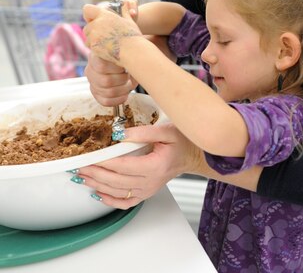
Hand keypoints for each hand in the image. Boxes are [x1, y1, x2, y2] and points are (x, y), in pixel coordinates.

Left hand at [78, 123, 202, 208]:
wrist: (192, 155)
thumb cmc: (182, 141)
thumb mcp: (165, 130)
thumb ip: (143, 131)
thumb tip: (119, 133)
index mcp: (155, 166)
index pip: (123, 166)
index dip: (104, 163)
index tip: (89, 158)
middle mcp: (150, 182)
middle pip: (117, 181)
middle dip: (95, 174)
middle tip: (78, 167)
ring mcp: (148, 190)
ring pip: (118, 192)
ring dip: (98, 186)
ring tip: (82, 178)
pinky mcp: (146, 193)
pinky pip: (126, 202)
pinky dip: (111, 201)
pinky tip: (98, 195)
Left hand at [83, 3, 141, 64]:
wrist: (132, 51)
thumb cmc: (132, 35)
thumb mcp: (129, 21)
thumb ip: (125, 12)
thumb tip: (125, 4)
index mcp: (105, 15)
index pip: (87, 9)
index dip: (89, 15)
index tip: (93, 20)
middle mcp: (97, 24)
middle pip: (87, 27)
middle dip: (92, 32)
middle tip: (103, 36)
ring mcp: (94, 35)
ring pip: (87, 38)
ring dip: (93, 41)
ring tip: (106, 44)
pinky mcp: (94, 46)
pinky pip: (90, 47)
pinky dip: (95, 48)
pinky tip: (105, 49)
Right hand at [84, 51, 136, 106]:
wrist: (123, 63)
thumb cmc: (125, 55)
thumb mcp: (125, 49)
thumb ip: (126, 51)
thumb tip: (132, 60)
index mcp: (95, 56)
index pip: (102, 66)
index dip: (116, 69)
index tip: (125, 66)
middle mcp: (90, 70)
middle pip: (106, 81)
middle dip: (122, 80)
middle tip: (129, 76)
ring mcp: (92, 84)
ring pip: (108, 92)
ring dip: (123, 89)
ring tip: (129, 83)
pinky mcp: (96, 95)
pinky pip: (106, 101)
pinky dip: (119, 99)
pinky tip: (125, 93)